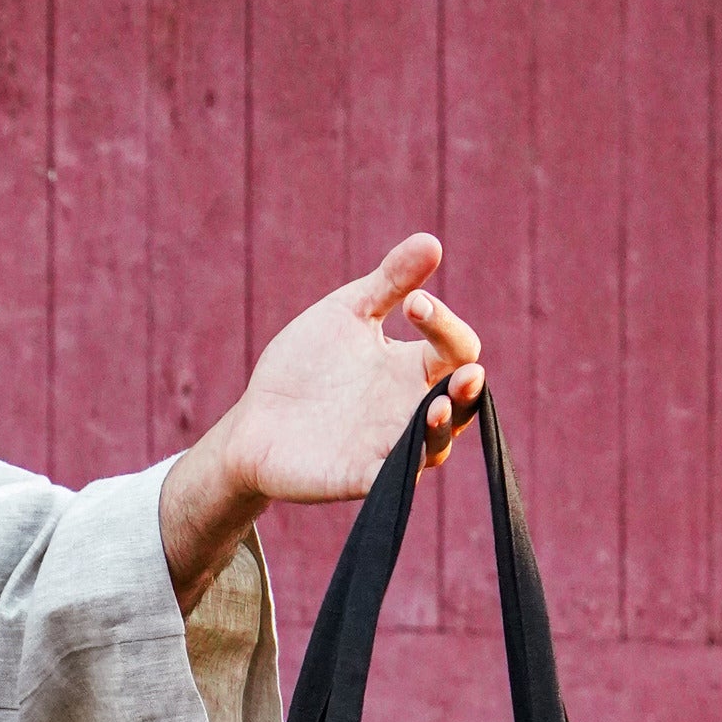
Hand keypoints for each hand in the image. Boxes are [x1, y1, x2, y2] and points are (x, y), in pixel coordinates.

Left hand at [160, 235, 483, 602]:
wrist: (255, 420)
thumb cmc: (308, 366)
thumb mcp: (348, 314)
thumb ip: (388, 281)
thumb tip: (432, 242)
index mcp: (413, 367)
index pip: (454, 348)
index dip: (444, 324)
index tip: (412, 303)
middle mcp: (412, 409)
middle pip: (460, 402)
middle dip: (466, 389)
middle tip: (466, 372)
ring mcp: (391, 447)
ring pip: (436, 445)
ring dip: (440, 428)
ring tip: (435, 407)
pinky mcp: (362, 478)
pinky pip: (393, 478)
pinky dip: (403, 467)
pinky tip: (404, 452)